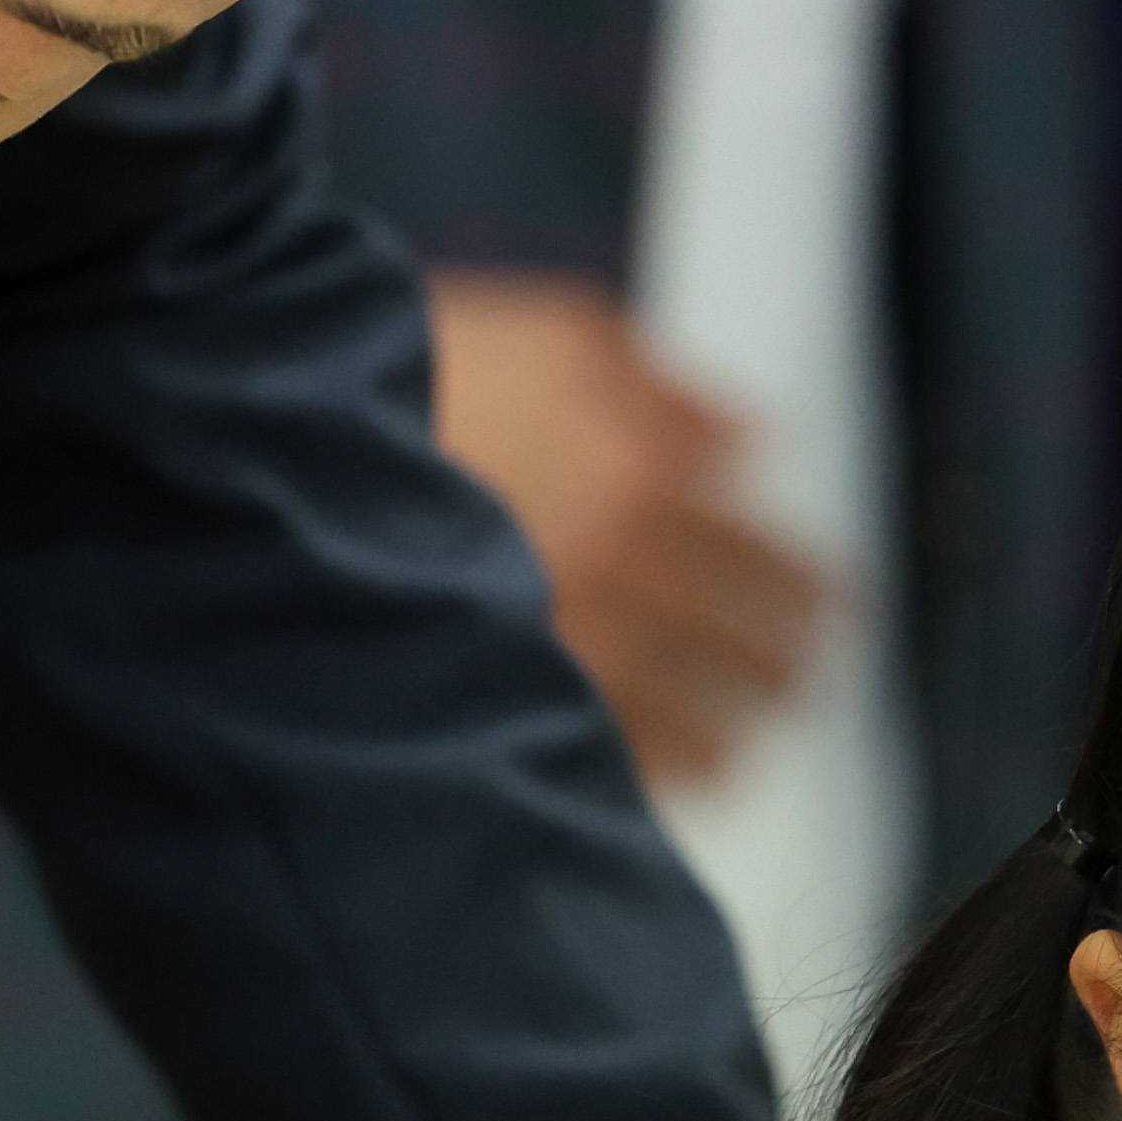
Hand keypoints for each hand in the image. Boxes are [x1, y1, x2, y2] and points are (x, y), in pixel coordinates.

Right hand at [424, 270, 829, 789]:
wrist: (284, 438)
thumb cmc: (414, 373)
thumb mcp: (551, 336)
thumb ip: (657, 385)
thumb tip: (749, 434)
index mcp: (641, 471)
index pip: (760, 552)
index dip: (809, 587)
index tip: (837, 607)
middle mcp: (620, 563)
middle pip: (742, 640)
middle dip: (784, 666)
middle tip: (805, 682)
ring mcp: (564, 637)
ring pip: (687, 713)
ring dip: (730, 732)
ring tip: (746, 748)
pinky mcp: (501, 691)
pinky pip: (606, 758)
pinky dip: (647, 775)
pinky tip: (662, 785)